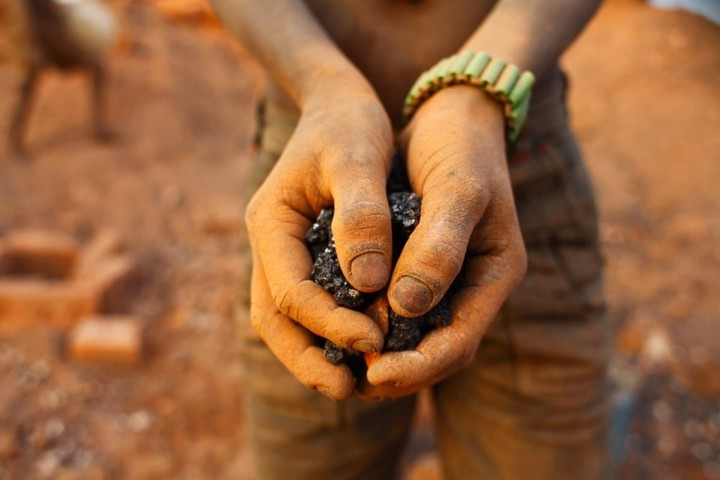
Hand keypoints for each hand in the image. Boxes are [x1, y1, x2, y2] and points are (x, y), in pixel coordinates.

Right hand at [246, 84, 394, 399]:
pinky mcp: (307, 257)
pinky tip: (364, 349)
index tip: (373, 340)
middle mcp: (270, 245)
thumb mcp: (358, 156)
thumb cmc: (348, 123)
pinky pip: (308, 307)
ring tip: (356, 384)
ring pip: (286, 320)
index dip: (329, 323)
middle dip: (308, 359)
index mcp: (270, 222)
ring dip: (316, 355)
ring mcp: (284, 254)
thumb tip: (370, 284)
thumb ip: (361, 214)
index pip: (289, 291)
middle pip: (274, 319)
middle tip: (349, 390)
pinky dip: (329, 334)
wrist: (338, 104)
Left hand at [359, 86, 527, 398]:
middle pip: (434, 351)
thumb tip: (405, 307)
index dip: (419, 367)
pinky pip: (393, 309)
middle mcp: (471, 286)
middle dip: (393, 373)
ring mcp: (446, 278)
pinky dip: (368, 322)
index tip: (375, 374)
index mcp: (495, 276)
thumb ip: (438, 248)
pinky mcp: (418, 266)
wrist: (453, 116)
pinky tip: (335, 324)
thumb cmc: (462, 148)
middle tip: (345, 382)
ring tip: (335, 364)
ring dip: (377, 355)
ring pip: (412, 337)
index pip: (459, 343)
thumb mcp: (458, 190)